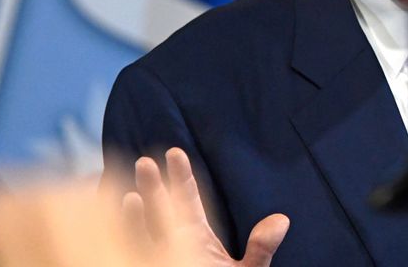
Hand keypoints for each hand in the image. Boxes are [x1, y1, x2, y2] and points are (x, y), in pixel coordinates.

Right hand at [124, 147, 289, 266]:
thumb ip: (261, 249)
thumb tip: (282, 220)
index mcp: (197, 238)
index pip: (187, 201)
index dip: (181, 177)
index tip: (174, 152)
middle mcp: (173, 246)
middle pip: (162, 210)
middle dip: (153, 187)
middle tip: (146, 161)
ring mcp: (158, 260)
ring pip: (142, 233)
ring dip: (135, 215)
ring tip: (131, 196)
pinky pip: (133, 256)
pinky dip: (128, 241)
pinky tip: (125, 228)